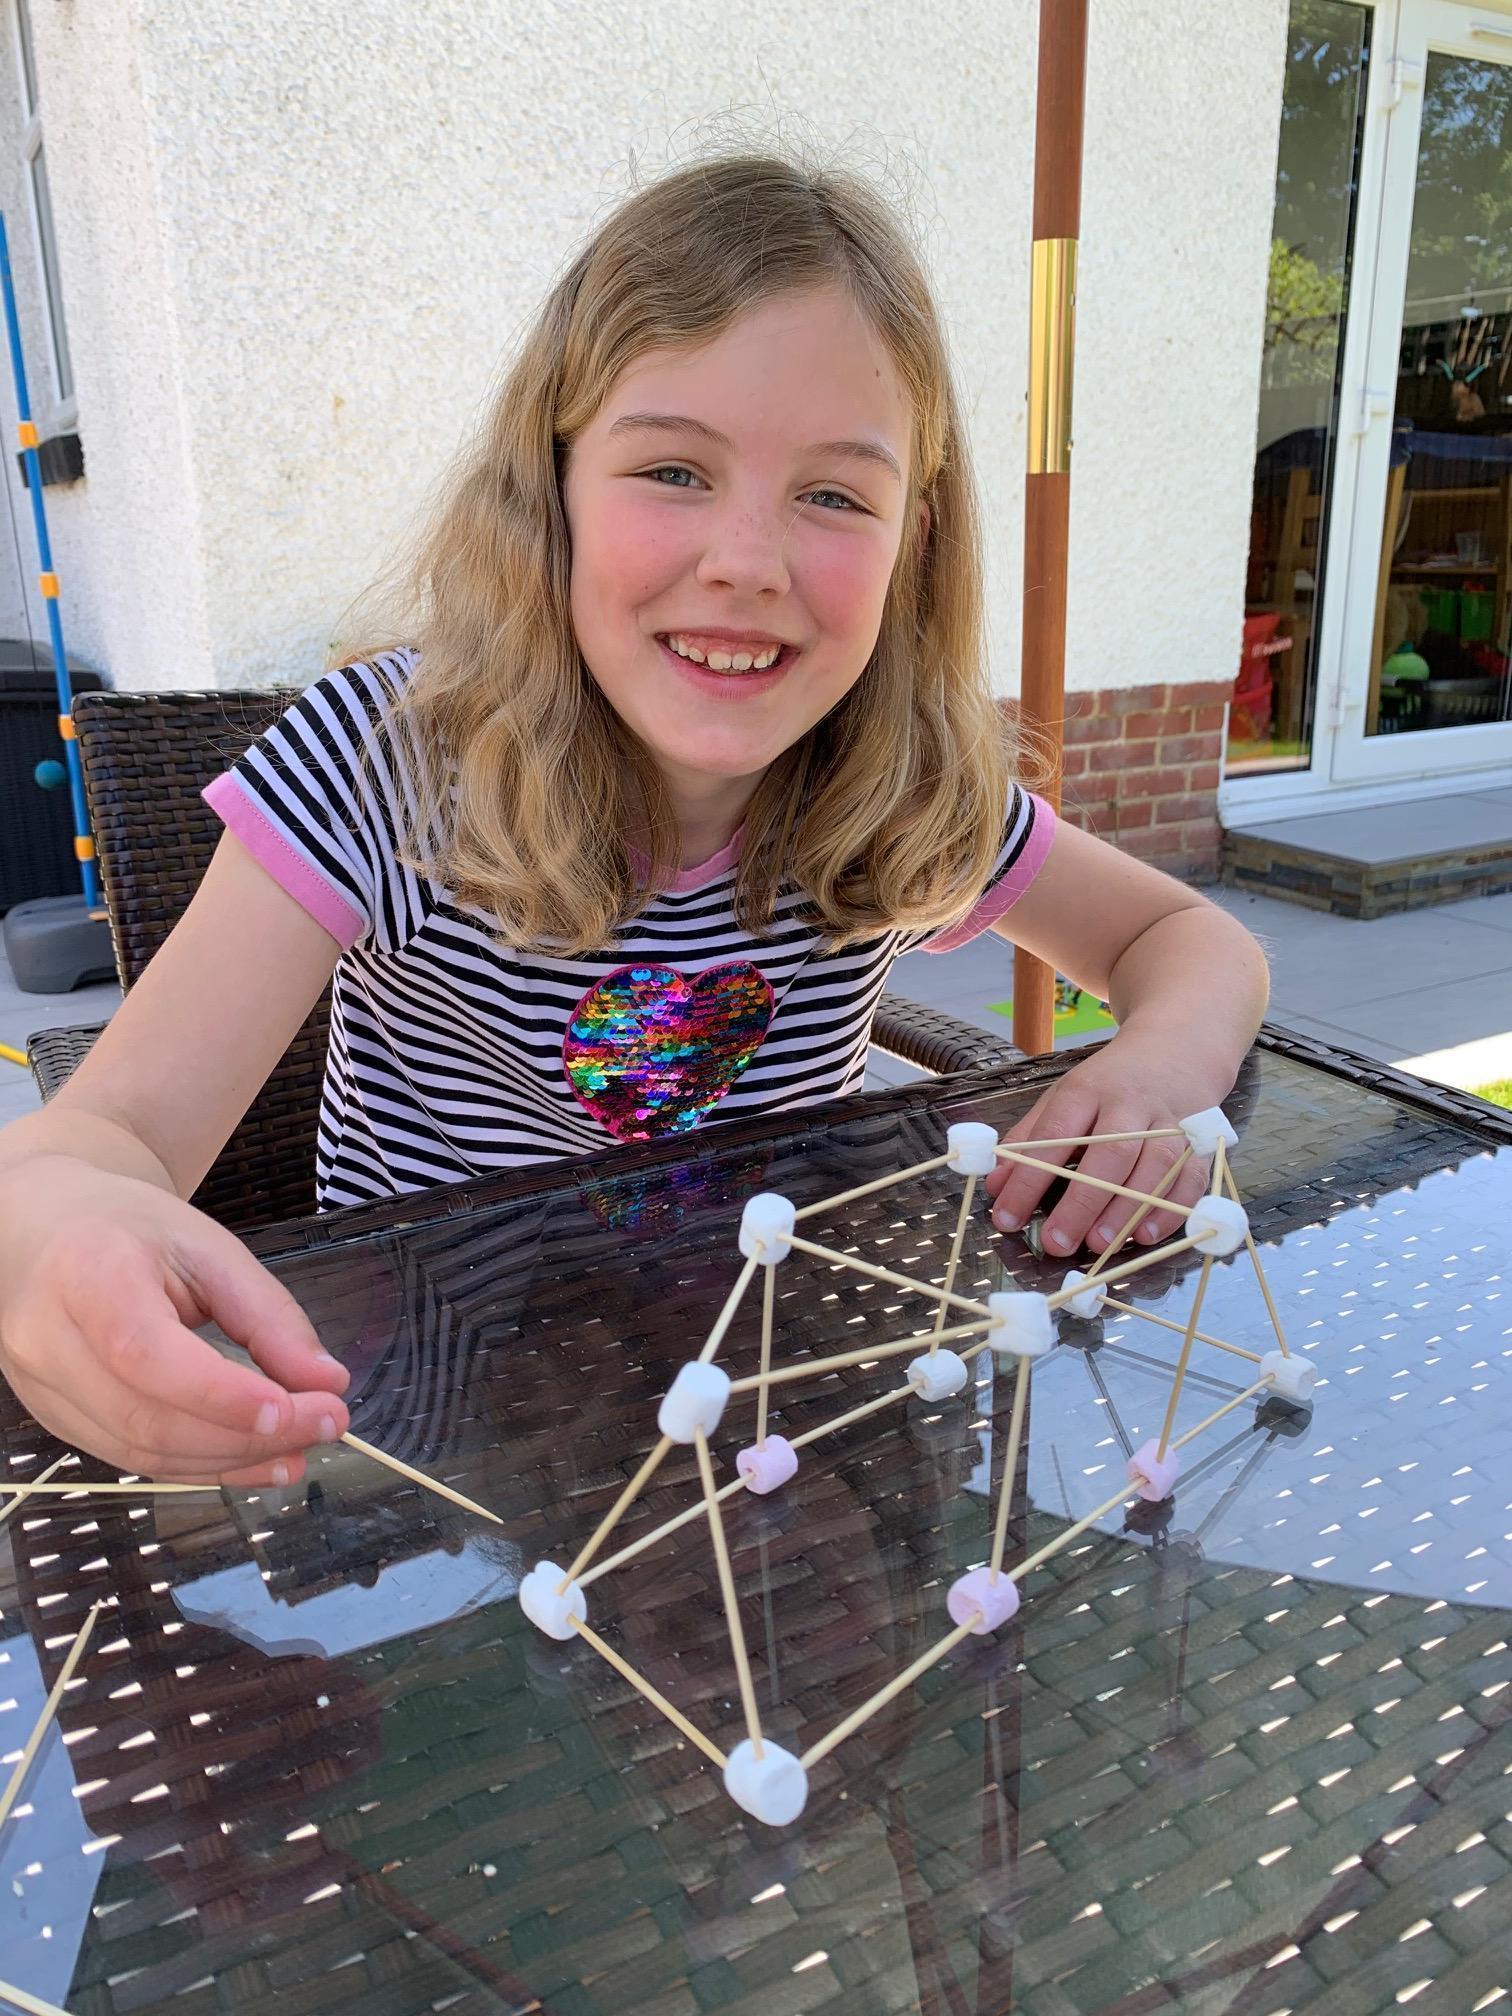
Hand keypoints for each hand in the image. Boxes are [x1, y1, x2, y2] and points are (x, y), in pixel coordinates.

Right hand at [0, 1156, 349, 1485]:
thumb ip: (269, 1316)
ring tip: (299, 1449)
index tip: (297, 1408)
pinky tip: (254, 1460)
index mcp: (87, 1275)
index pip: (145, 1354)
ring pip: (141, 1453)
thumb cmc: (132, 1230)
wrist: (49, 1230)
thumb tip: (326, 1382)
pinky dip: (201, 1466)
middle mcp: (47, 1339)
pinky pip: (132, 1459)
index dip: (221, 1395)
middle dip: (247, 1437)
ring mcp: (42, 1388)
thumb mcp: (211, 1249)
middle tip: (325, 1427)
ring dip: (231, 1462)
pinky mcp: (53, 1419)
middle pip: (147, 1419)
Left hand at [982, 1035, 1215, 1257]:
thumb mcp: (1062, 1098)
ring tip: (1099, 1245)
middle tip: (1057, 1242)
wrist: (1177, 1050)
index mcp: (1087, 1090)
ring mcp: (1170, 1122)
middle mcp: (1131, 1104)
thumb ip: (1028, 1139)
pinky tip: (1145, 1235)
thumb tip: (996, 1185)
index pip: (1054, 1135)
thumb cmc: (1109, 1084)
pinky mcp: (1199, 1141)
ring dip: (1126, 1210)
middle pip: (1110, 1154)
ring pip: (1154, 1167)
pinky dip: (1170, 1210)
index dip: (1029, 1179)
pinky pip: (1190, 1178)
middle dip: (1082, 1203)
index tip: (1007, 1218)